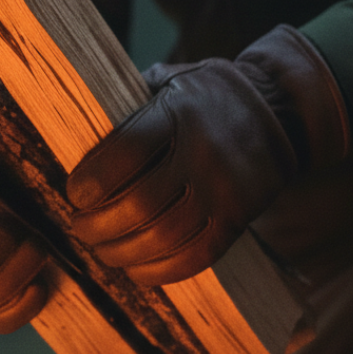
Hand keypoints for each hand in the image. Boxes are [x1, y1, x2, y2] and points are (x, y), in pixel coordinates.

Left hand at [66, 25, 350, 285]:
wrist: (280, 109)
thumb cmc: (204, 97)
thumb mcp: (169, 82)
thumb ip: (128, 104)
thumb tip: (72, 128)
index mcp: (179, 114)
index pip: (126, 152)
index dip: (92, 181)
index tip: (74, 194)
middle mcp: (204, 153)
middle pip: (140, 205)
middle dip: (98, 226)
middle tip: (80, 228)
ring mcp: (225, 190)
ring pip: (164, 238)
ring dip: (121, 252)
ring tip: (102, 250)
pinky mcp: (238, 219)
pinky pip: (195, 257)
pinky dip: (159, 271)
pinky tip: (136, 268)